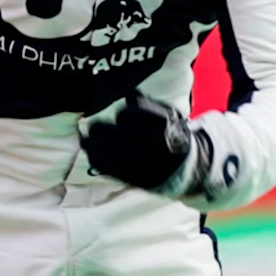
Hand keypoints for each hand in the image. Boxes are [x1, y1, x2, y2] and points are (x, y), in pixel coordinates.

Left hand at [79, 93, 199, 196]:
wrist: (191, 166)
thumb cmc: (171, 134)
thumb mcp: (166, 115)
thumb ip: (147, 105)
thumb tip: (129, 94)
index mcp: (168, 125)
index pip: (140, 116)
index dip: (124, 115)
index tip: (119, 116)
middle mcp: (163, 145)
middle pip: (128, 136)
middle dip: (104, 132)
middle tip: (90, 128)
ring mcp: (155, 165)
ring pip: (121, 155)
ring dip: (98, 149)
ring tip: (85, 142)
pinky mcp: (146, 181)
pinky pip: (121, 173)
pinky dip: (103, 164)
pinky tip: (93, 156)